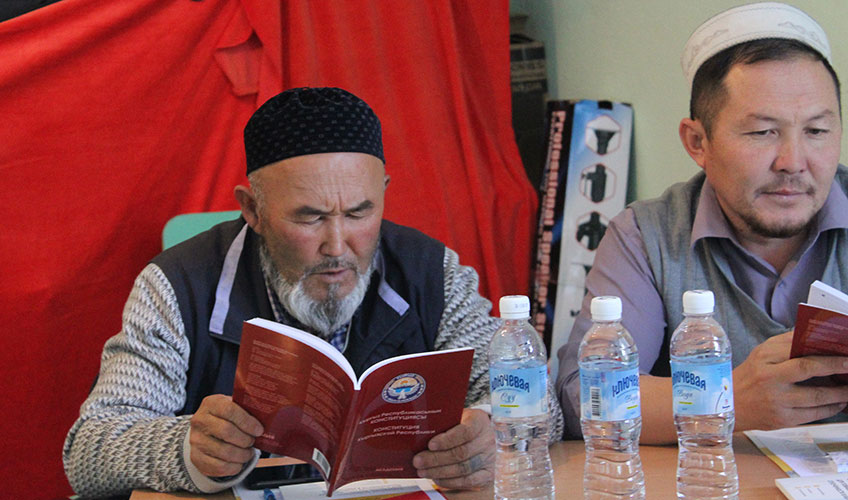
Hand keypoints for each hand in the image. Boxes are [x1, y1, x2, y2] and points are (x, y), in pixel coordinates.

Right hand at [189, 394, 263, 476]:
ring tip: (248, 453)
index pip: (229, 410)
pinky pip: (218, 466)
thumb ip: (247, 409)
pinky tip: (239, 463)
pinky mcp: (196, 457)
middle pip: (226, 431)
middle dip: (245, 439)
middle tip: (253, 442)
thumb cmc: (225, 417)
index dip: (247, 422)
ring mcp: (196, 440)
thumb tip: (268, 416)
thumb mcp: (233, 406)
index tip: (259, 430)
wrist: (204, 429)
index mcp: (211, 403)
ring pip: (224, 451)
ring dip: (242, 455)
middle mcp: (200, 420)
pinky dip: (233, 467)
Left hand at [412, 408, 494, 488]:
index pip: (465, 431)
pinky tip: (436, 478)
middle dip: (436, 459)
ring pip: (463, 469)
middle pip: (462, 453)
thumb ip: (442, 423)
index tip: (430, 445)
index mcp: (479, 421)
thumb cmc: (462, 424)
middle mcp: (487, 440)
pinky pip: (468, 481)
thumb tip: (418, 435)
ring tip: (422, 471)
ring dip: (440, 472)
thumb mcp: (455, 416)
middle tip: (418, 460)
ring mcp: (489, 458)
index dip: (447, 440)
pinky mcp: (487, 474)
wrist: (480, 435)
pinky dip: (450, 481)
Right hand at [733, 331, 847, 430]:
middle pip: (808, 369)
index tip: (843, 353)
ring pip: (817, 396)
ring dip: (839, 392)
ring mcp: (776, 401)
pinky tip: (838, 403)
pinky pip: (814, 414)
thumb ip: (785, 344)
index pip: (798, 351)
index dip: (824, 353)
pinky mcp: (782, 419)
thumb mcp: (760, 355)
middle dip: (835, 367)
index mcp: (764, 359)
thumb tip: (812, 337)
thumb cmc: (747, 378)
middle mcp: (769, 379)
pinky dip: (831, 408)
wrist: (729, 405)